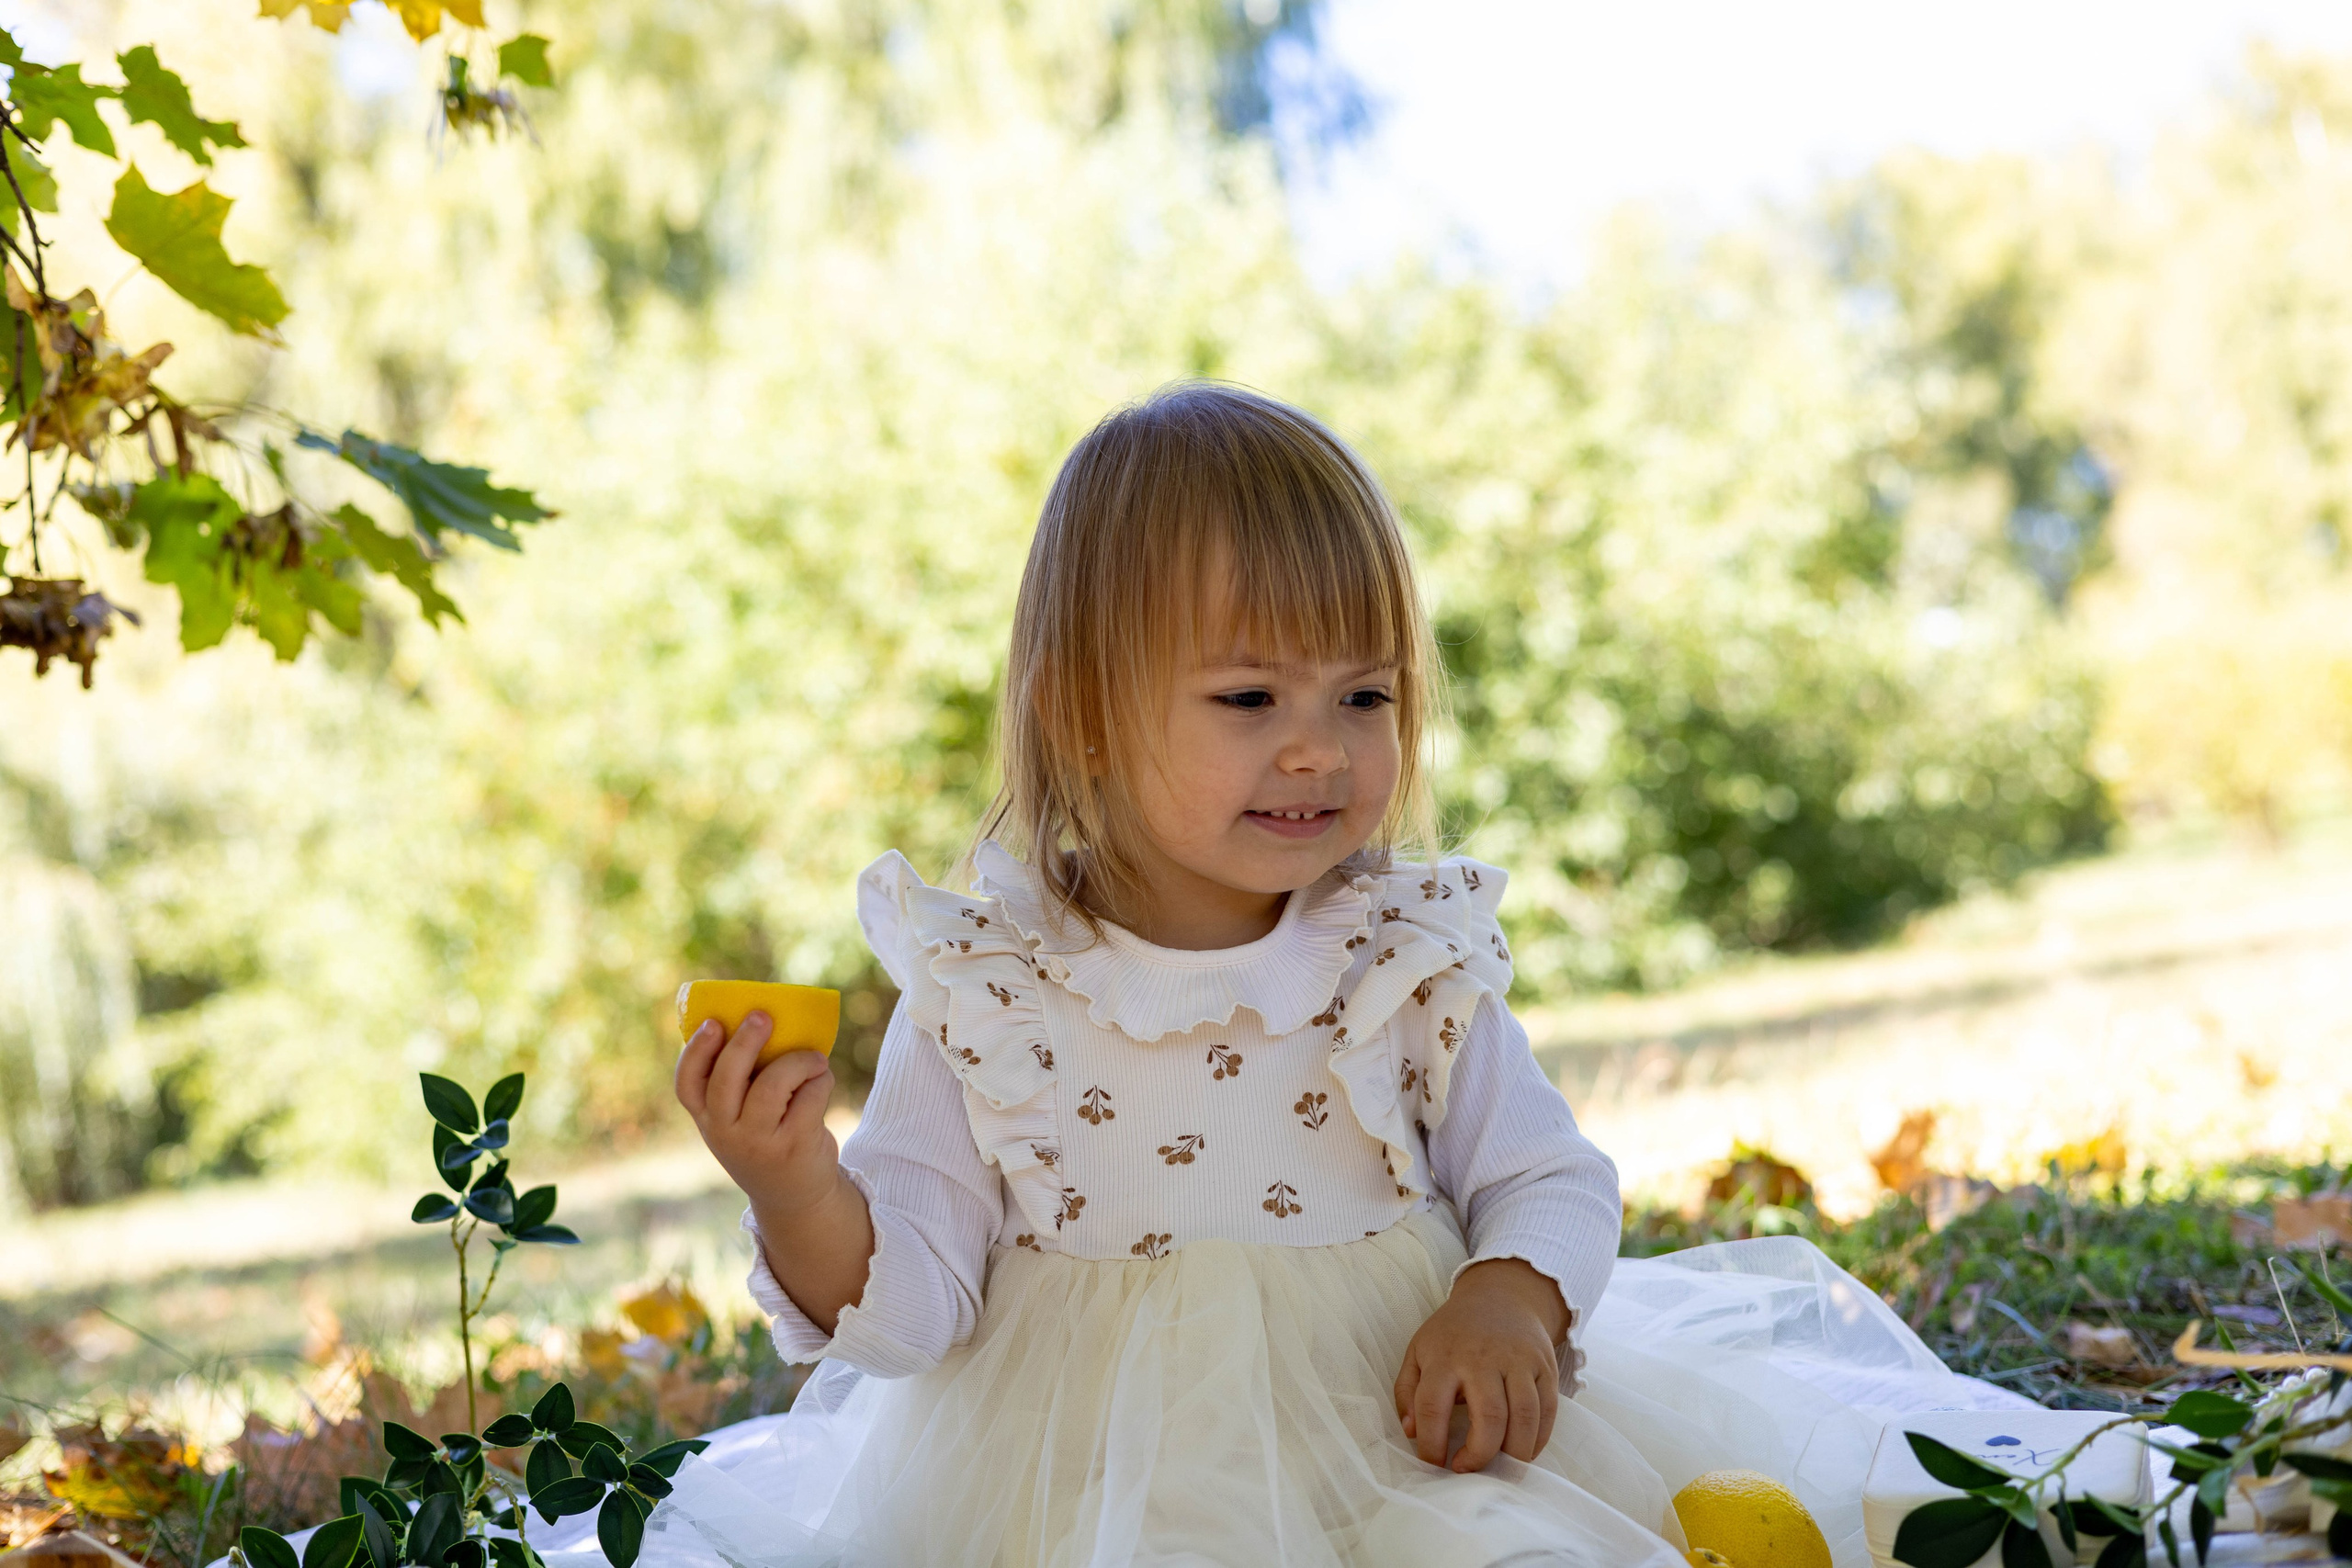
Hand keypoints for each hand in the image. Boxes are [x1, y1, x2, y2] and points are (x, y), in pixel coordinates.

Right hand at [674, 1011, 839, 1216]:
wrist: (794, 1196)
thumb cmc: (765, 1139)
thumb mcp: (740, 1120)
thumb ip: (741, 1084)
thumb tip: (766, 1025)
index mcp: (707, 1119)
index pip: (687, 1083)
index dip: (696, 1050)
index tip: (713, 1023)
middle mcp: (725, 1132)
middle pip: (726, 1078)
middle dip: (745, 1042)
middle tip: (763, 1017)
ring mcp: (759, 1142)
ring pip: (773, 1085)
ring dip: (799, 1061)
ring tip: (815, 1058)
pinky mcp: (794, 1146)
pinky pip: (809, 1097)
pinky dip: (821, 1080)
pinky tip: (822, 1081)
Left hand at [1393, 1258, 1567, 1472]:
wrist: (1501, 1296)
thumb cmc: (1453, 1333)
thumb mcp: (1418, 1351)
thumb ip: (1407, 1392)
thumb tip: (1411, 1432)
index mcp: (1445, 1356)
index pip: (1432, 1408)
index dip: (1431, 1444)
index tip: (1434, 1462)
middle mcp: (1484, 1358)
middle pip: (1490, 1416)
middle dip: (1480, 1455)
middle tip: (1468, 1468)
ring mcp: (1519, 1361)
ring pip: (1526, 1416)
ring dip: (1514, 1453)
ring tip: (1500, 1466)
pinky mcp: (1546, 1366)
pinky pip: (1548, 1411)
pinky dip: (1539, 1439)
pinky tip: (1523, 1451)